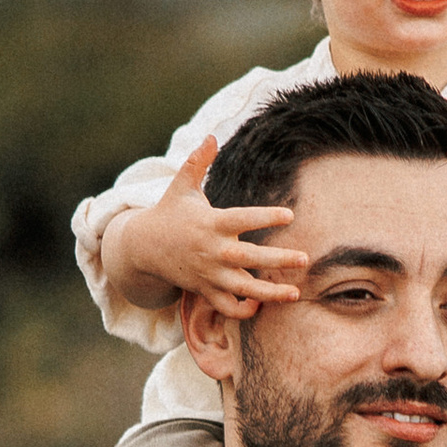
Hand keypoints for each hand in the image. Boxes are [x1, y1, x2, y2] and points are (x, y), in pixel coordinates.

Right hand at [133, 136, 308, 318]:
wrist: (142, 248)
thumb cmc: (169, 213)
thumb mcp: (181, 186)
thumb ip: (197, 162)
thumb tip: (211, 135)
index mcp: (211, 223)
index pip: (242, 219)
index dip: (265, 217)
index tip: (290, 215)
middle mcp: (212, 250)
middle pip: (248, 257)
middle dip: (277, 260)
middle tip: (304, 259)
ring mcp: (208, 274)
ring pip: (242, 289)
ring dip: (269, 294)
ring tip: (295, 294)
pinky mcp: (204, 290)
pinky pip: (226, 307)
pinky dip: (243, 311)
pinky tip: (261, 306)